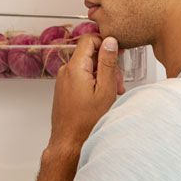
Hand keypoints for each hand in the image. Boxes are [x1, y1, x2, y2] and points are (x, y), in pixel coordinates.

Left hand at [47, 35, 123, 151]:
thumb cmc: (86, 121)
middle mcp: (65, 71)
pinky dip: (93, 82)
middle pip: (89, 54)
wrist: (69, 141)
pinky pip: (81, 76)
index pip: (88, 39)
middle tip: (117, 82)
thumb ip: (108, 63)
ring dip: (102, 75)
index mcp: (75, 68)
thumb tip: (110, 42)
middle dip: (106, 64)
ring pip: (87, 66)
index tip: (117, 53)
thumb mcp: (105, 90)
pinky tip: (102, 96)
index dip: (105, 42)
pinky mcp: (64, 88)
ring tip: (112, 92)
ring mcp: (63, 80)